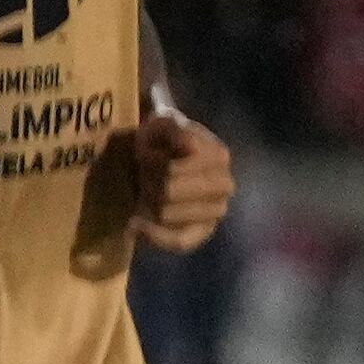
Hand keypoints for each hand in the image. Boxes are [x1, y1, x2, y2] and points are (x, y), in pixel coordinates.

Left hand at [125, 111, 234, 251]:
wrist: (163, 167)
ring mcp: (218, 210)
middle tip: (142, 176)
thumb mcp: (161, 124)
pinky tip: (138, 226)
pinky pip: (180, 241)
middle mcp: (226, 183)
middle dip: (148, 181)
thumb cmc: (159, 143)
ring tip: (145, 193)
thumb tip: (179, 132)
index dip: (149, 159)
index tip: (143, 153)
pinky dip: (155, 235)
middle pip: (169, 190)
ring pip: (168, 213)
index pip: (172, 167)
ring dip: (148, 202)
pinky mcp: (204, 233)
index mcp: (218, 154)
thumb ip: (169, 122)